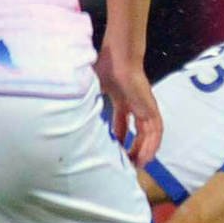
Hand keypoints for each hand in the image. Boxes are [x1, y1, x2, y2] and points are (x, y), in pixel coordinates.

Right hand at [98, 41, 161, 166]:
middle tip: (126, 163)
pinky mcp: (151, 108)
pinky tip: (146, 157)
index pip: (122, 123)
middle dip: (132, 148)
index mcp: (122, 98)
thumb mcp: (92, 86)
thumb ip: (86, 98)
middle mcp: (136, 104)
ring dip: (143, 150)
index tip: (113, 150)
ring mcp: (145, 106)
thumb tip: (68, 109)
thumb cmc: (106, 65)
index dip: (119, 137)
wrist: (119, 56)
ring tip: (136, 166)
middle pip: (138, 132)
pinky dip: (152, 145)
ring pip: (149, 135)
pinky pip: (155, 131)